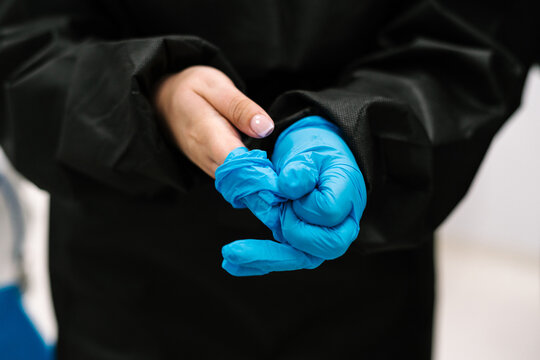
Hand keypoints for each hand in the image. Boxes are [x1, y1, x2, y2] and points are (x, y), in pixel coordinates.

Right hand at [155, 66, 273, 176]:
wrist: (162, 102)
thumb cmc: (191, 89)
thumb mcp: (216, 86)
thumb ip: (241, 107)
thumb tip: (265, 127)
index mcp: (207, 133)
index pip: (235, 163)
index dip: (260, 172)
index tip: (283, 177)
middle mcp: (206, 156)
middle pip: (239, 179)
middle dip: (265, 180)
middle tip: (291, 181)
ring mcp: (207, 165)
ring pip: (237, 182)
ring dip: (259, 181)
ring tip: (284, 179)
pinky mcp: (211, 168)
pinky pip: (233, 179)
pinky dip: (250, 177)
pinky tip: (267, 171)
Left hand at [215, 116, 366, 275]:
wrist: (317, 160)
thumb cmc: (317, 153)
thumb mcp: (311, 152)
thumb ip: (301, 169)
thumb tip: (289, 186)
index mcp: (348, 196)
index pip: (328, 211)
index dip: (306, 202)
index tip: (293, 188)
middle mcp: (341, 225)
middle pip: (323, 246)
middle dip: (292, 230)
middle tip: (278, 210)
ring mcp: (321, 238)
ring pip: (300, 257)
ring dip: (264, 257)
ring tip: (231, 253)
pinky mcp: (302, 244)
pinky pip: (283, 259)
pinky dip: (256, 262)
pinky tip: (233, 265)